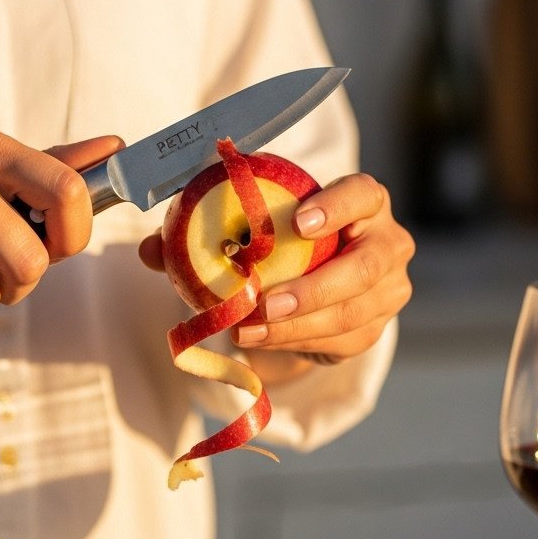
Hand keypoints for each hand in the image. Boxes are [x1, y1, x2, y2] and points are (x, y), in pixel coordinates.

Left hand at [139, 173, 413, 382]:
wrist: (316, 276)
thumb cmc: (282, 238)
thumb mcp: (251, 225)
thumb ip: (204, 227)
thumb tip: (149, 247)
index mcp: (365, 203)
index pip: (364, 195)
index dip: (337, 207)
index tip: (298, 222)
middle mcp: (388, 244)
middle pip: (366, 266)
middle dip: (315, 288)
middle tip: (265, 302)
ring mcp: (388, 291)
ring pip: (350, 315)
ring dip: (295, 327)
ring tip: (247, 331)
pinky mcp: (374, 329)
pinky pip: (337, 343)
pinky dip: (295, 344)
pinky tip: (261, 341)